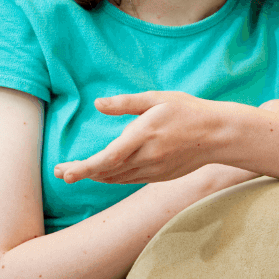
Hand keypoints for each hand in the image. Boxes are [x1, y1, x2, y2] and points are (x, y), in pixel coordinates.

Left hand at [54, 92, 233, 184]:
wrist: (219, 135)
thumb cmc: (187, 111)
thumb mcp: (157, 99)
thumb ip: (125, 103)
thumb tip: (97, 104)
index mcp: (144, 136)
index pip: (107, 158)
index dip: (83, 168)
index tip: (64, 172)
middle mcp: (147, 157)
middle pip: (107, 172)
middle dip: (81, 173)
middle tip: (60, 172)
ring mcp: (154, 170)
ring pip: (117, 178)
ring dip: (95, 176)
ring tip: (75, 171)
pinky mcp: (160, 175)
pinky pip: (129, 179)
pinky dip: (112, 177)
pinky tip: (103, 172)